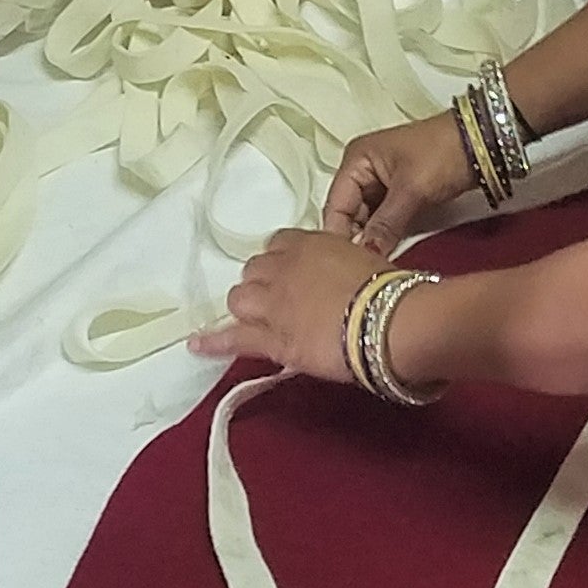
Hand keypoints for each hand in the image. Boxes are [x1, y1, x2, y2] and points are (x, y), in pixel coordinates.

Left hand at [192, 228, 385, 380]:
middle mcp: (283, 268)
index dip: (281, 262)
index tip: (291, 274)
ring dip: (247, 308)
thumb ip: (344, 265)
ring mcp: (273, 303)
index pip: (279, 245)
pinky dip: (214, 341)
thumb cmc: (390, 289)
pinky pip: (234, 337)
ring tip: (257, 321)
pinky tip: (197, 345)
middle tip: (279, 301)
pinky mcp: (271, 338)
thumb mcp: (366, 261)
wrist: (388, 319)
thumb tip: (349, 275)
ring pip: (239, 299)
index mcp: (310, 243)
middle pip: (254, 271)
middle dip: (261, 284)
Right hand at [322, 113, 473, 255]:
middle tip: (363, 268)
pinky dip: (387, 234)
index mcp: (356, 160)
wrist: (483, 142)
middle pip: (349, 214)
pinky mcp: (401, 194)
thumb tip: (364, 256)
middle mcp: (363, 171)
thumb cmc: (442, 153)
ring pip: (368, 220)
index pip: (335, 206)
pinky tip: (388, 253)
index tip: (345, 264)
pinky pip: (385, 219)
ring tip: (374, 265)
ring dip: (372, 239)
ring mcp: (382, 183)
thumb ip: (385, 225)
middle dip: (356, 240)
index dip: (339, 235)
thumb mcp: (411, 190)